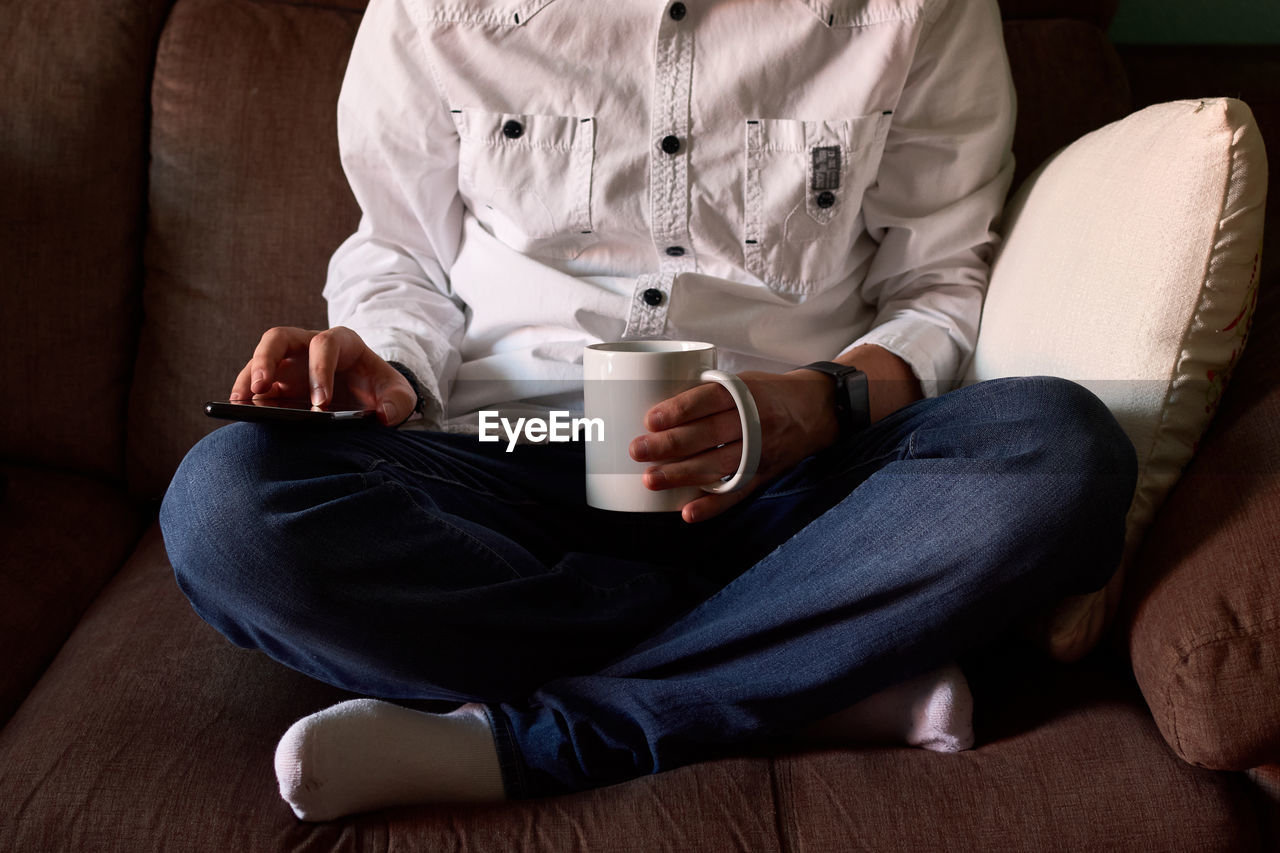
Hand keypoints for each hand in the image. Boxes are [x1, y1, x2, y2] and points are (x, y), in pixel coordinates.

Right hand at [230, 326, 416, 426]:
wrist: (372, 396)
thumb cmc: (382, 390)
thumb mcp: (399, 394)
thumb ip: (399, 402)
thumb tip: (382, 416)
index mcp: (342, 342)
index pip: (324, 345)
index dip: (320, 371)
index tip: (320, 404)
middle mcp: (309, 346)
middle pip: (280, 338)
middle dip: (267, 359)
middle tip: (260, 387)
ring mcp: (289, 363)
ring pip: (260, 358)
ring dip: (247, 378)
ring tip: (239, 403)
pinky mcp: (276, 383)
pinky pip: (253, 383)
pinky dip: (244, 394)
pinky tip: (238, 412)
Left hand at [630, 345, 921, 522]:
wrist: (821, 409)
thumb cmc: (771, 393)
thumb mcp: (744, 380)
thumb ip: (709, 393)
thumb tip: (659, 407)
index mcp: (747, 393)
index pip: (709, 400)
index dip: (680, 410)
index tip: (651, 419)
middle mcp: (755, 422)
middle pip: (708, 434)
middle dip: (671, 444)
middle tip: (638, 450)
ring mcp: (761, 451)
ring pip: (718, 464)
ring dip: (682, 475)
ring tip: (650, 480)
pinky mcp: (764, 474)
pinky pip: (737, 492)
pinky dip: (712, 505)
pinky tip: (688, 512)